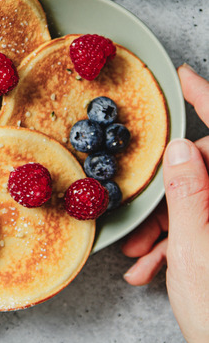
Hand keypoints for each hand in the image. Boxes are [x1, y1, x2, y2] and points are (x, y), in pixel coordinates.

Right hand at [122, 64, 208, 342]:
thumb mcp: (193, 251)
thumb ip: (189, 195)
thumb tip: (182, 148)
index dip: (206, 100)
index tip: (185, 77)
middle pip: (206, 171)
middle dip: (167, 192)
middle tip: (140, 219)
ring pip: (200, 201)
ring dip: (166, 223)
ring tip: (140, 253)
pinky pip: (202, 224)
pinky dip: (175, 241)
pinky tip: (153, 265)